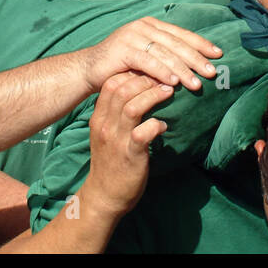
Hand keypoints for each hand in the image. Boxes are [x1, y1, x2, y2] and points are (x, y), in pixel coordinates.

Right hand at [82, 72, 172, 218]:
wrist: (104, 196)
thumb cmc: (110, 162)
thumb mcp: (106, 133)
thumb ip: (116, 114)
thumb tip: (137, 92)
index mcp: (98, 118)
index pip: (110, 84)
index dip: (131, 72)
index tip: (149, 70)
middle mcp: (105, 126)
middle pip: (121, 89)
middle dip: (145, 79)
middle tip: (164, 78)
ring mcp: (116, 140)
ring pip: (131, 107)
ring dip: (153, 95)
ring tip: (169, 91)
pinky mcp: (130, 155)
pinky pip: (143, 133)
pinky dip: (157, 124)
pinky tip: (165, 126)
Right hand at [83, 17, 221, 93]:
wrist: (89, 69)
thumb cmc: (121, 66)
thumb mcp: (147, 57)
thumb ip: (166, 56)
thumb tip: (196, 65)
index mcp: (152, 24)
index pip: (181, 34)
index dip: (201, 43)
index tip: (218, 54)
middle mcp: (144, 26)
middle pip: (176, 43)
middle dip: (196, 58)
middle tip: (212, 72)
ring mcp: (132, 35)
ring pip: (164, 53)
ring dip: (182, 69)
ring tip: (195, 83)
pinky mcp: (123, 49)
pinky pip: (148, 61)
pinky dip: (162, 71)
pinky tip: (173, 82)